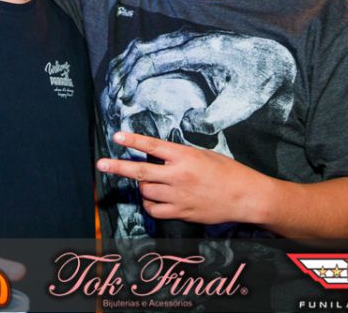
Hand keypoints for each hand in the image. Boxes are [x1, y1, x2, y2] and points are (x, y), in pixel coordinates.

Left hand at [96, 131, 268, 224]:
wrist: (245, 197)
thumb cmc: (227, 171)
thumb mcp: (204, 154)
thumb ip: (179, 156)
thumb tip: (158, 156)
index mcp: (184, 156)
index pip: (152, 145)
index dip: (133, 140)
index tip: (117, 136)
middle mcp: (178, 175)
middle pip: (140, 171)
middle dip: (118, 167)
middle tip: (101, 164)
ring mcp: (178, 195)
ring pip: (145, 191)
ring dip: (143, 186)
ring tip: (151, 183)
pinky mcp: (181, 212)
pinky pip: (154, 210)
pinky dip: (150, 204)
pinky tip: (154, 199)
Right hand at [103, 31, 295, 132]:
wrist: (278, 58)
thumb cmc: (263, 80)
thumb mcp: (245, 101)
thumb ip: (217, 116)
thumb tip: (187, 125)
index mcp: (201, 51)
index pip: (157, 59)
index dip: (136, 77)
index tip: (123, 96)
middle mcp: (191, 42)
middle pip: (146, 50)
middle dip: (125, 72)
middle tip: (112, 95)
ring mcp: (189, 43)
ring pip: (148, 48)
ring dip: (129, 67)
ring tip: (116, 89)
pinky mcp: (190, 49)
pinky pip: (157, 52)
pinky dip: (140, 64)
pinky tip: (132, 81)